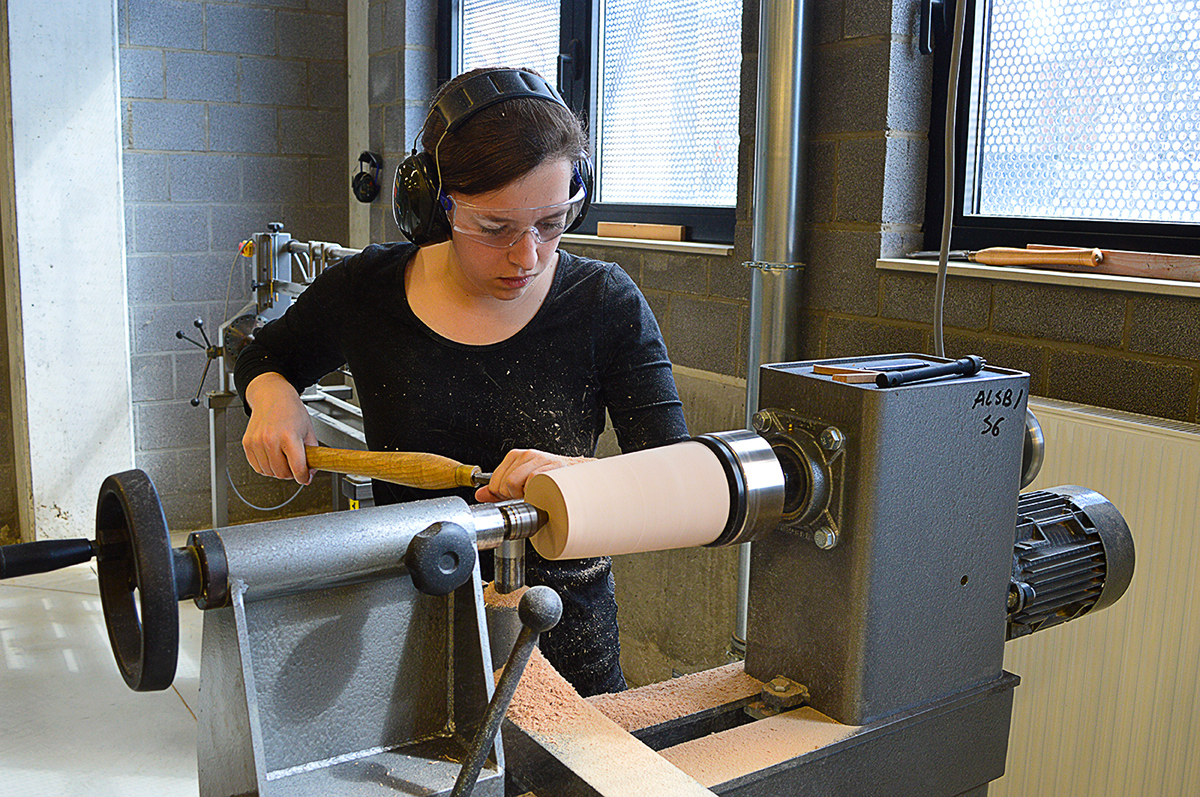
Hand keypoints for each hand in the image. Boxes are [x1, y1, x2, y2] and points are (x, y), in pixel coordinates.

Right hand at [241, 372, 318, 483]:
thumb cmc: (291, 411)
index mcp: (289, 436)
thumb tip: (309, 474)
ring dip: (278, 470)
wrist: (272, 396)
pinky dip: (266, 467)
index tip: (305, 478)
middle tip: (295, 465)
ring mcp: (256, 442)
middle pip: (282, 473)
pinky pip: (257, 467)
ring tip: (284, 458)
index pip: (297, 468)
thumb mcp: (308, 430)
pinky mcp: (247, 444)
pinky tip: (273, 456)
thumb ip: (312, 454)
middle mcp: (270, 439)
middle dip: (291, 473)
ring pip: (269, 472)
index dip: (303, 477)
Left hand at [475, 449, 591, 501]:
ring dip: (524, 495)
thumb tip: (480, 495)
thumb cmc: (550, 479)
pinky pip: (532, 483)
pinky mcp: (550, 467)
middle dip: (512, 497)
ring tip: (535, 493)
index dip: (501, 495)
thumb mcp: (520, 482)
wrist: (577, 476)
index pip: (494, 481)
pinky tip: (543, 492)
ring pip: (514, 483)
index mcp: (515, 457)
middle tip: (526, 495)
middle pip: (503, 484)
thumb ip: (498, 489)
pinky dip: (535, 493)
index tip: (514, 496)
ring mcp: (538, 460)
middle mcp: (526, 455)